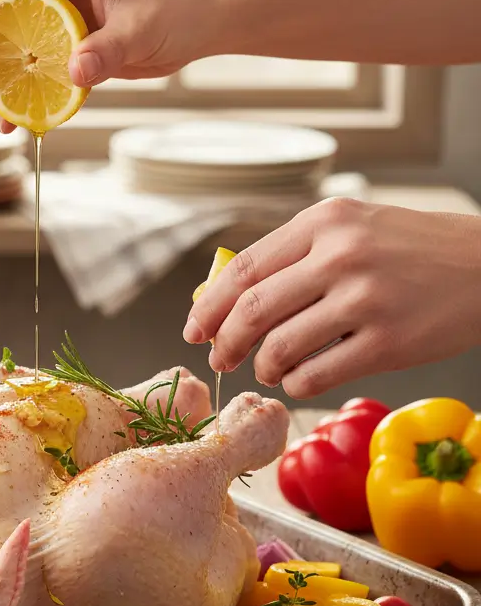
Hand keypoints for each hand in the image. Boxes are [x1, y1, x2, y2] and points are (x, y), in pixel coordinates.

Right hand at [0, 0, 214, 131]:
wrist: (199, 18)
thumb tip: (72, 73)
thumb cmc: (176, 7)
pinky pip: (15, 64)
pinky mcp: (52, 38)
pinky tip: (19, 119)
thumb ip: (106, 49)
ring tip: (3, 123)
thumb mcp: (143, 28)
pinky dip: (9, 93)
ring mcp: (43, 9)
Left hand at [183, 198, 480, 398]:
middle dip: (225, 342)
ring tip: (266, 369)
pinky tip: (299, 379)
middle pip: (252, 309)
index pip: (244, 268)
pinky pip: (315, 374)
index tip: (193, 329)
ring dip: (261, 367)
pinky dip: (295, 383)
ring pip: (279, 346)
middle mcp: (341, 254)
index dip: (209, 305)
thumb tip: (228, 299)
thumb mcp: (353, 229)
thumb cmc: (412, 250)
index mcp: (325, 222)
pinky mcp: (387, 342)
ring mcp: (365, 299)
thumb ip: (296, 255)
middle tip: (220, 359)